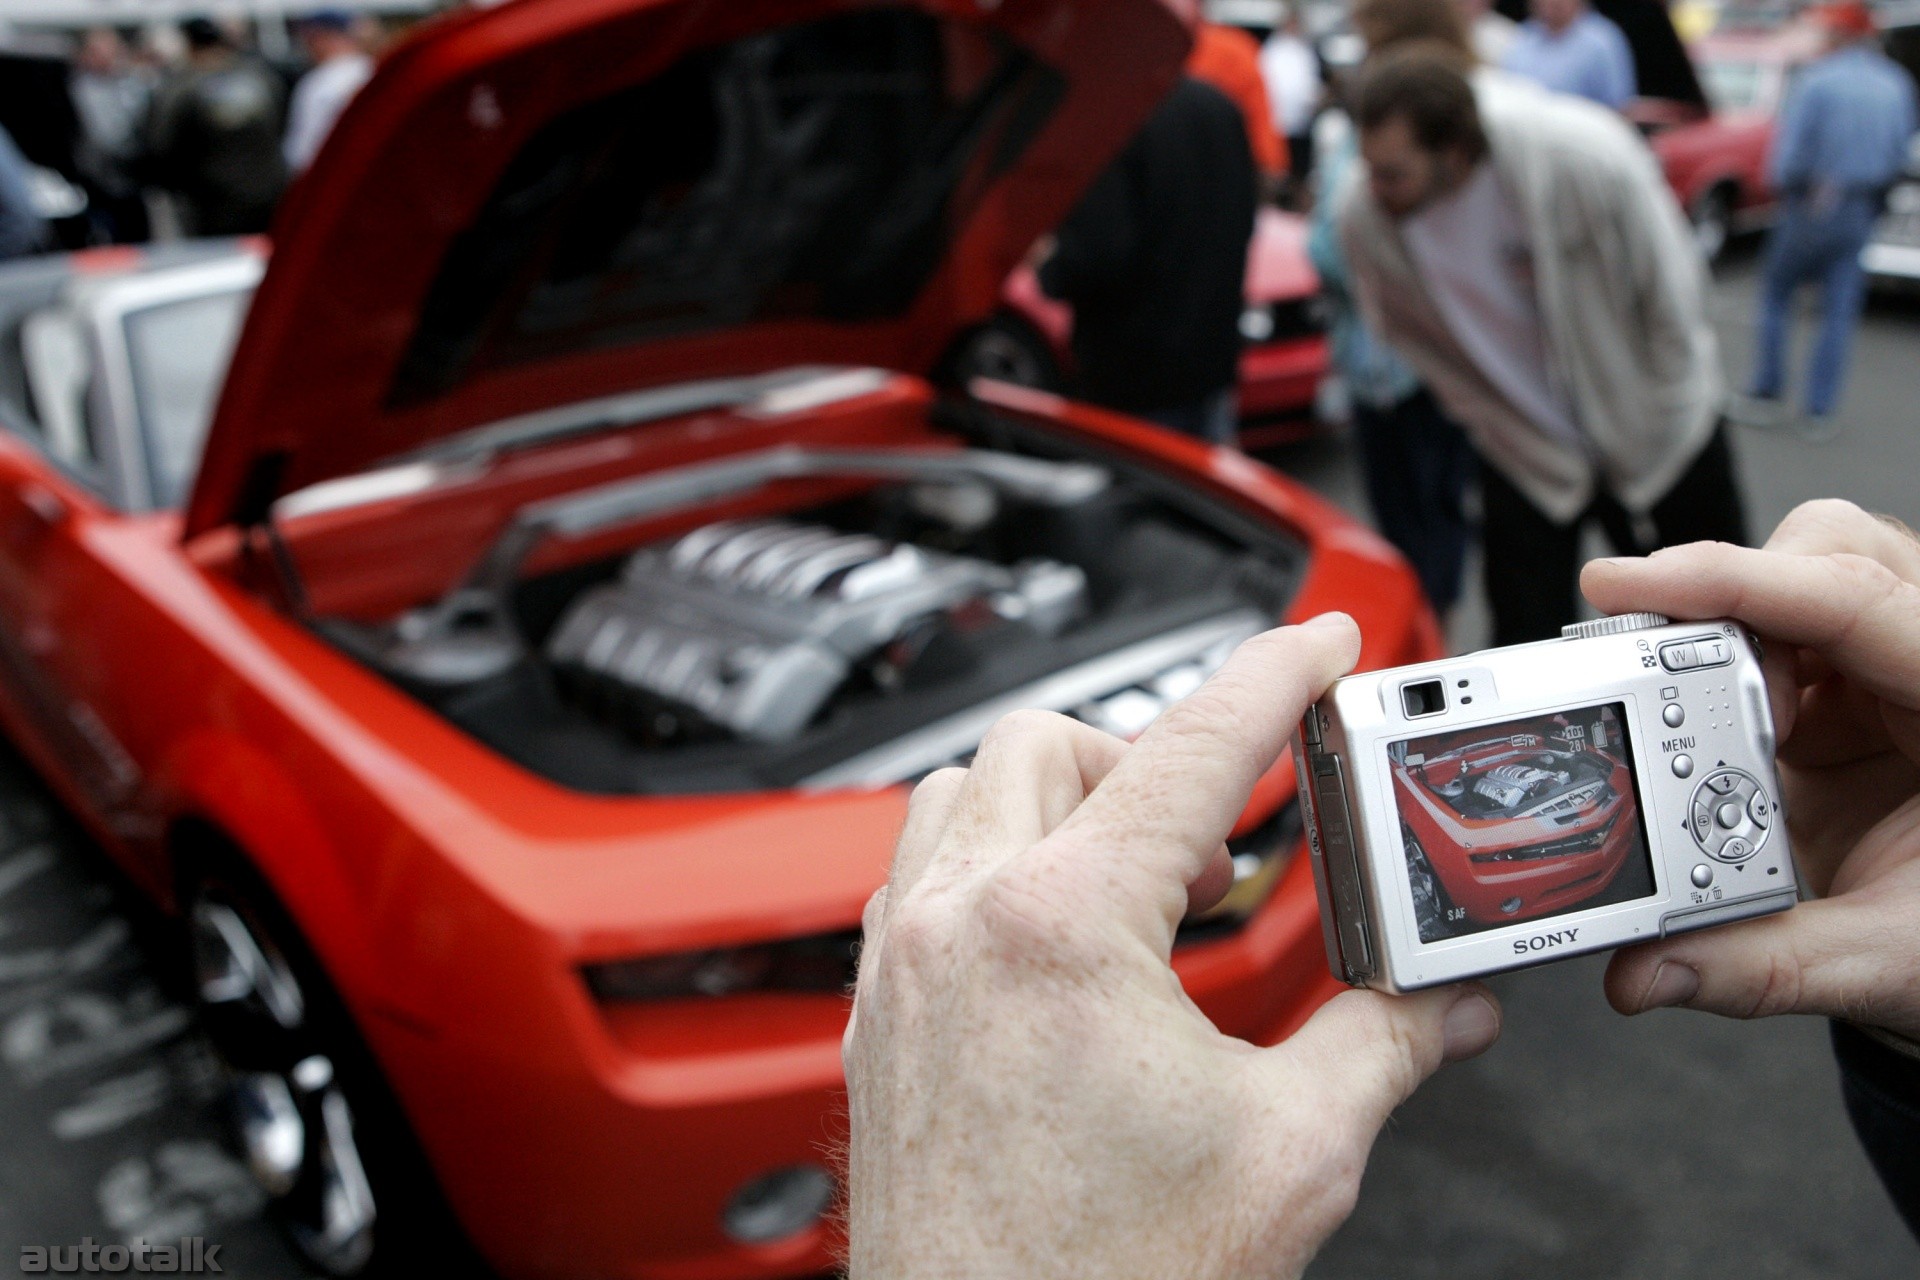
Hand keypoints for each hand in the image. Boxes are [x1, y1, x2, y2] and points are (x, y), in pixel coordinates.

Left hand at [842, 614, 1502, 1279]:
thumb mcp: (1291, 1151)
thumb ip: (1385, 1044)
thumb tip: (1448, 1002)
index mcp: (1064, 927)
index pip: (1192, 747)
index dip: (1274, 677)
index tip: (1317, 645)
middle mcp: (963, 924)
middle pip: (1053, 742)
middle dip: (1153, 755)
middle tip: (1231, 831)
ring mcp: (907, 969)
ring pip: (963, 792)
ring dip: (1058, 799)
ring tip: (1140, 875)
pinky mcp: (881, 1019)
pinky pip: (915, 875)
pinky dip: (989, 861)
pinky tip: (1052, 929)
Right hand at [1582, 499, 1919, 1040]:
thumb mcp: (1886, 960)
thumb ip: (1765, 964)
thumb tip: (1649, 966)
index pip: (1858, 598)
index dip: (1739, 579)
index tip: (1636, 583)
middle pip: (1828, 556)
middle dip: (1732, 597)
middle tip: (1676, 676)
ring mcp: (1890, 677)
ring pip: (1797, 581)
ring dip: (1727, 636)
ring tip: (1710, 718)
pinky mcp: (1849, 695)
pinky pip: (1774, 638)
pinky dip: (1723, 671)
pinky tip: (1719, 736)